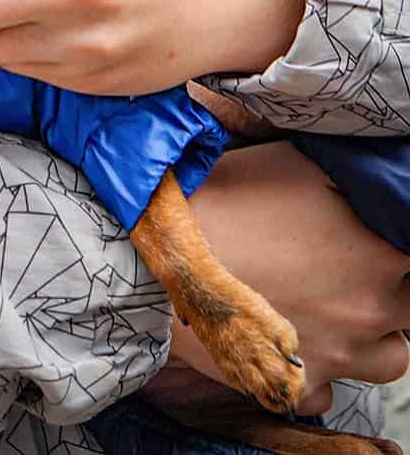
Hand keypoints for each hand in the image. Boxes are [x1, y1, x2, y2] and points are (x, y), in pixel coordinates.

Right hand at [143, 144, 409, 415]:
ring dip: (374, 333)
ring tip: (337, 305)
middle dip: (392, 287)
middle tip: (356, 264)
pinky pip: (332, 388)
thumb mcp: (295, 164)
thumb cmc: (229, 201)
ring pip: (391, 356)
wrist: (166, 257)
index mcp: (378, 256)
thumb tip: (376, 179)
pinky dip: (321, 368)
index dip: (395, 244)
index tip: (377, 238)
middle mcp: (371, 313)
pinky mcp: (300, 386)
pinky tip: (297, 336)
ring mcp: (339, 356)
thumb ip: (350, 178)